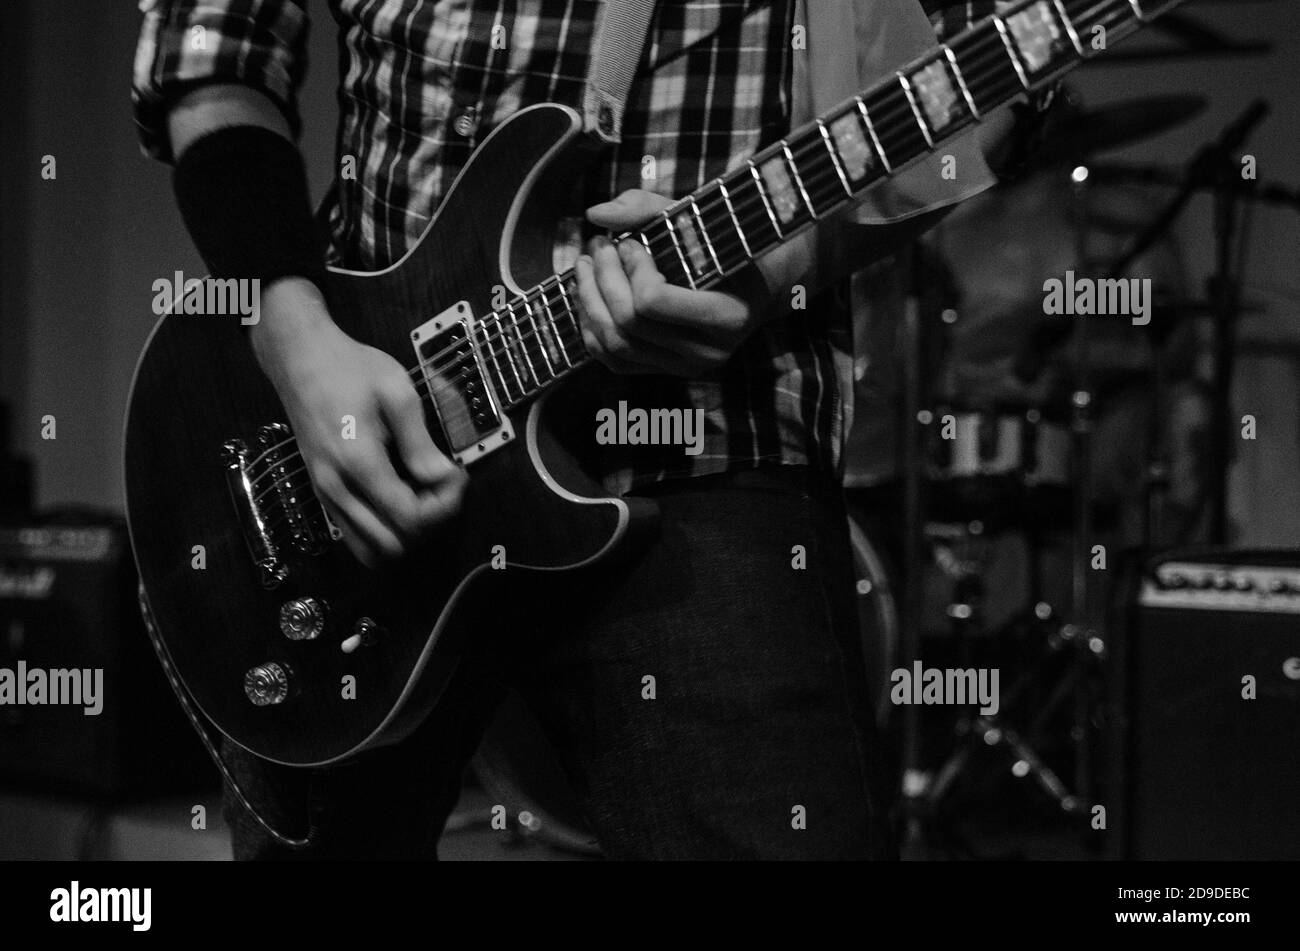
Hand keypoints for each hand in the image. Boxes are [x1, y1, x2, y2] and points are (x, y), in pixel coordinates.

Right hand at [249, 279, 466, 566]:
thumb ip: (420, 443)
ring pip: (372, 550)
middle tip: (442, 486)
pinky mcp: (322, 494)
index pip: (410, 518)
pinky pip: (356, 536)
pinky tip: (399, 495)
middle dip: (428, 522)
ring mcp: (326, 495)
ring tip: (422, 494)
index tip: (457, 475)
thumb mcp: (396, 394)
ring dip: (405, 531)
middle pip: (394, 543)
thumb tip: (443, 478)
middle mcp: (337, 489)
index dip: (444, 505)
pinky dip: (384, 528)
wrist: (299, 359)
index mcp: (358, 462)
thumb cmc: (349, 369)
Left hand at [575, 189, 772, 375]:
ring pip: (616, 344)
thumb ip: (648, 209)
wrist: (757, 289)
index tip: (629, 242)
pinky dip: (592, 329)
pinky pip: (614, 361)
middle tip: (598, 248)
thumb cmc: (727, 248)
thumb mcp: (699, 220)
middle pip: (629, 322)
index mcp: (727, 315)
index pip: (654, 301)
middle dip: (603, 279)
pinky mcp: (667, 373)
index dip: (631, 268)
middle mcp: (708, 352)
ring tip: (586, 267)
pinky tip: (589, 298)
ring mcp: (686, 368)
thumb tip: (595, 214)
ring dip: (590, 301)